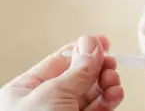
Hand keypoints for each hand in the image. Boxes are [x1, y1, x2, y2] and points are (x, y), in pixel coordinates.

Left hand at [0, 35, 123, 110]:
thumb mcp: (52, 96)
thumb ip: (76, 70)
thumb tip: (91, 43)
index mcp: (26, 91)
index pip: (58, 61)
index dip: (82, 49)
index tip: (102, 41)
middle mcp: (46, 103)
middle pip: (78, 76)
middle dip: (97, 67)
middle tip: (110, 62)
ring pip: (92, 93)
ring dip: (106, 83)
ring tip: (113, 80)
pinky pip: (100, 109)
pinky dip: (110, 99)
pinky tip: (116, 93)